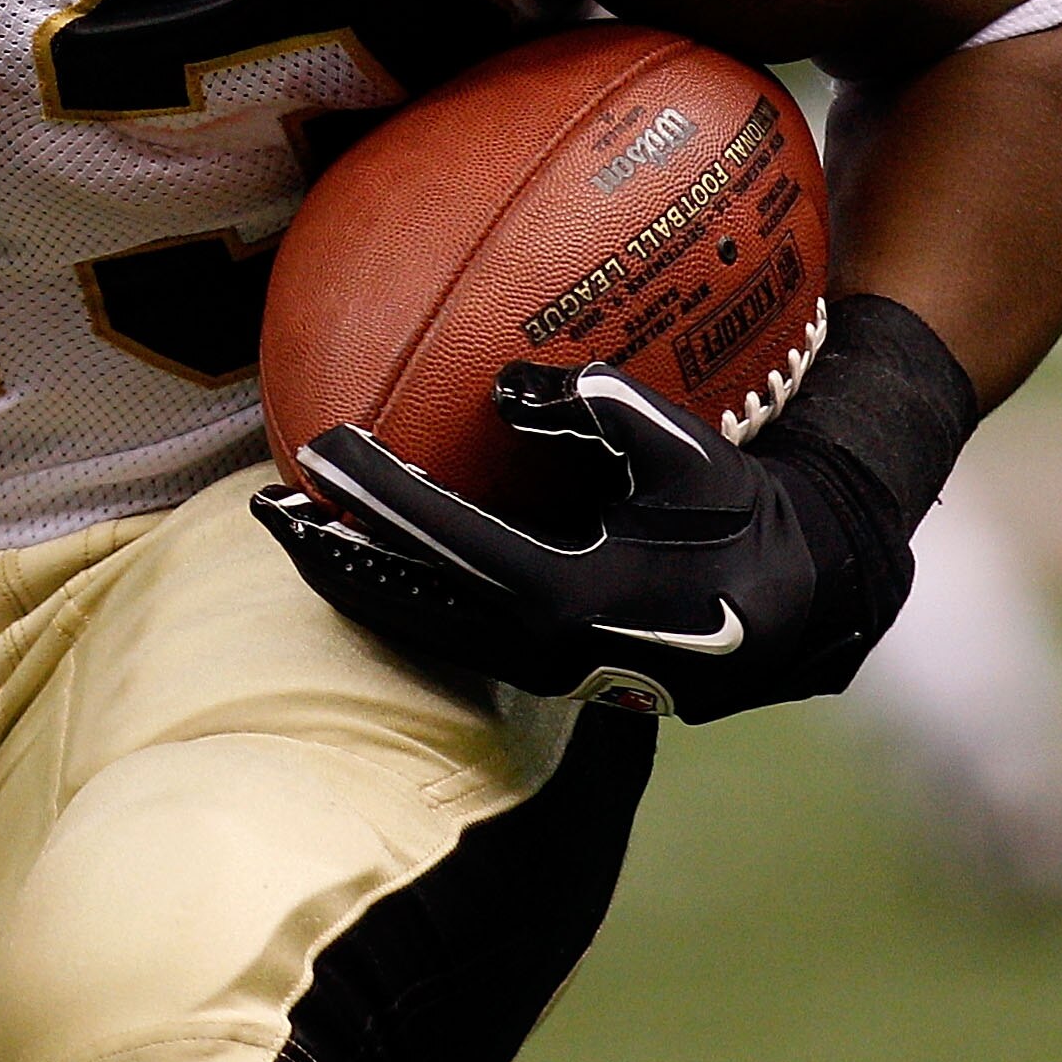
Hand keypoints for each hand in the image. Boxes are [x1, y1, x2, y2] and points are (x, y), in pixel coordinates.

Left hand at [254, 361, 901, 720]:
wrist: (797, 599)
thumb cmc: (736, 507)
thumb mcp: (680, 445)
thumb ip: (599, 406)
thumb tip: (504, 389)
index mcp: (575, 598)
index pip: (449, 538)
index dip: (380, 493)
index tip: (321, 450)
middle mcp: (546, 649)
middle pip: (411, 600)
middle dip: (334, 555)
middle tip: (263, 508)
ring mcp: (543, 671)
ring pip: (422, 626)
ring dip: (352, 582)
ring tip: (288, 535)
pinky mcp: (546, 673)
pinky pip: (447, 634)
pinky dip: (394, 598)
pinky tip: (355, 562)